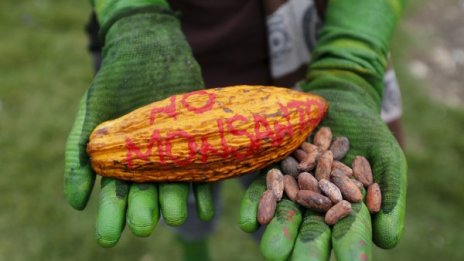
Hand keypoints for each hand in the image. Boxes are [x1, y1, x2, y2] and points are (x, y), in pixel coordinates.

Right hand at [64, 5, 213, 246]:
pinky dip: (204, 189)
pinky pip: (202, 169)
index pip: (115, 196)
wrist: (147, 50)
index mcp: (121, 163)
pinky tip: (205, 207)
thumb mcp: (90, 116)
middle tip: (146, 226)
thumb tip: (76, 204)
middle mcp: (148, 164)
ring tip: (176, 216)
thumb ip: (78, 157)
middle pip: (146, 195)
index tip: (108, 237)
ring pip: (174, 185)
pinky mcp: (197, 142)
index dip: (111, 217)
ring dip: (175, 202)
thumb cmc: (113, 82)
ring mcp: (174, 153)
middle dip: (145, 212)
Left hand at [239, 0, 405, 258]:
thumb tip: (388, 241)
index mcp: (345, 208)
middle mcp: (316, 204)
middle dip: (305, 247)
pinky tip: (248, 221)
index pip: (349, 233)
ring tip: (271, 251)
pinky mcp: (273, 169)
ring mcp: (292, 187)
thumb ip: (389, 195)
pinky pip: (262, 189)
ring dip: (278, 231)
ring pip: (285, 213)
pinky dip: (257, 205)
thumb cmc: (368, 131)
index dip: (350, 248)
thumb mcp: (386, 158)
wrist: (339, 100)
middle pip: (312, 229)